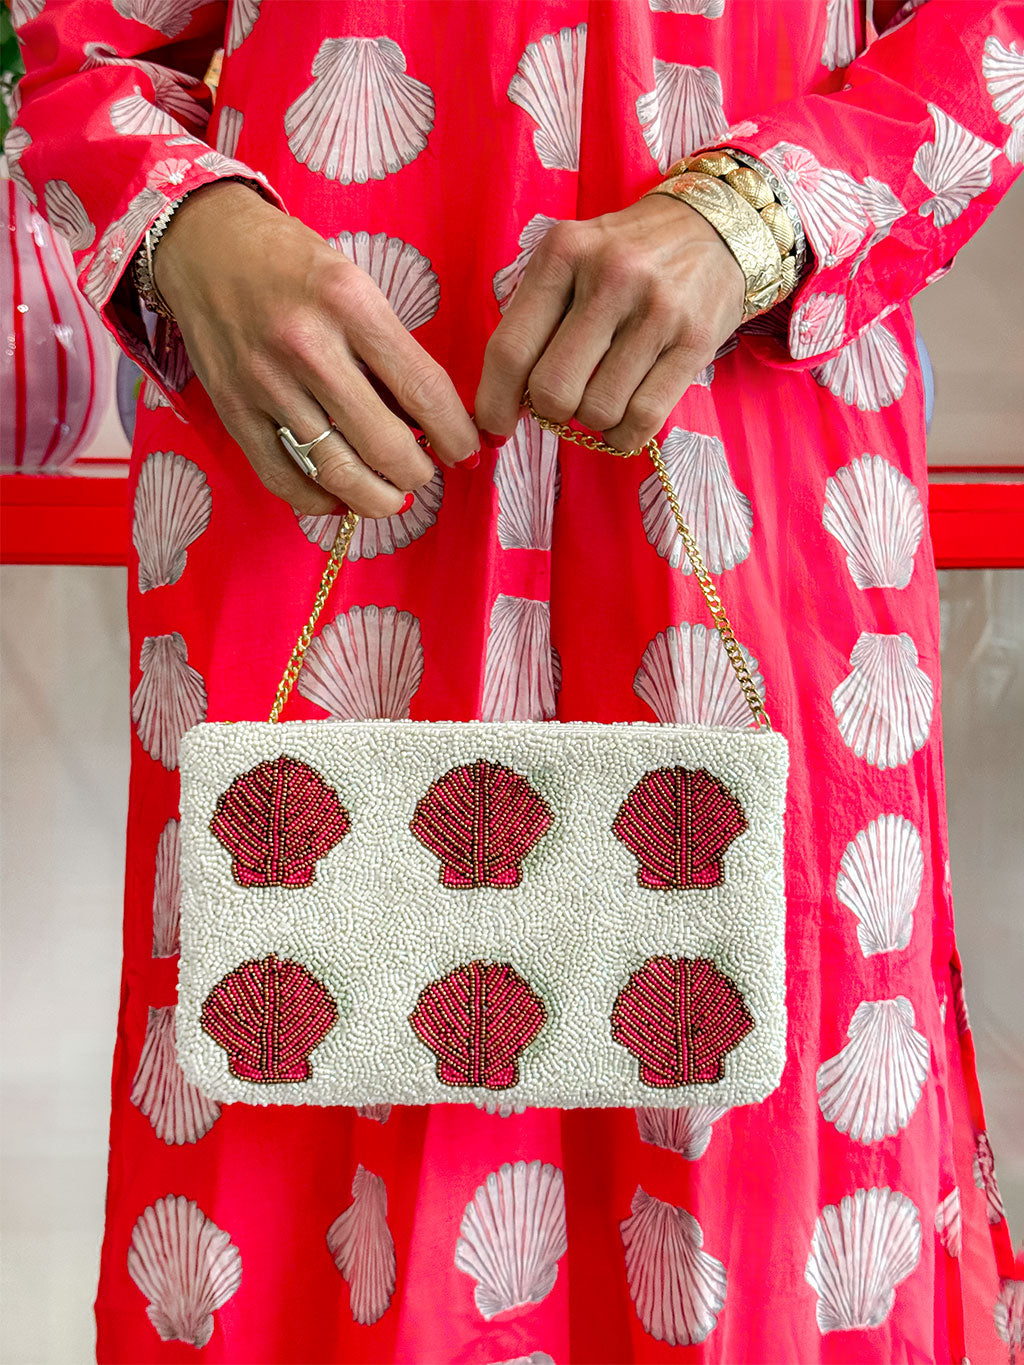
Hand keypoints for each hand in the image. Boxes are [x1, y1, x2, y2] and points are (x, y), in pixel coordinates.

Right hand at [153, 182, 479, 516]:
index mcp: (350, 304)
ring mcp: (265, 383)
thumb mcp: (354, 282)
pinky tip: (339, 497)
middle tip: (423, 474)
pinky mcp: (233, 410)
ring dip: (376, 499)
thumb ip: (389, 349)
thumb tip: (431, 422)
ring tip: (391, 497)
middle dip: (417, 474)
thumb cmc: (291, 262)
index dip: (455, 434)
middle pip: (383, 444)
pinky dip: (318, 501)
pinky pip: (282, 478)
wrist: (203, 242)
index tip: (466, 452)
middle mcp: (307, 346)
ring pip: (335, 471)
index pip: (422, 390)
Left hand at [474, 194, 744, 450]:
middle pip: (552, 390)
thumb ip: (535, 318)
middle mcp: (610, 277)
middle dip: (551, 410)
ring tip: (602, 394)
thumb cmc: (627, 254)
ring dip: (592, 420)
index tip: (494, 427)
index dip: (494, 402)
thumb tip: (503, 403)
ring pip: (597, 410)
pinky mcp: (694, 342)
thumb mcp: (572, 258)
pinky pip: (643, 419)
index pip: (510, 349)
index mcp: (564, 253)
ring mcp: (656, 311)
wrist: (714, 229)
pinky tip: (623, 418)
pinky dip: (624, 434)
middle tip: (563, 399)